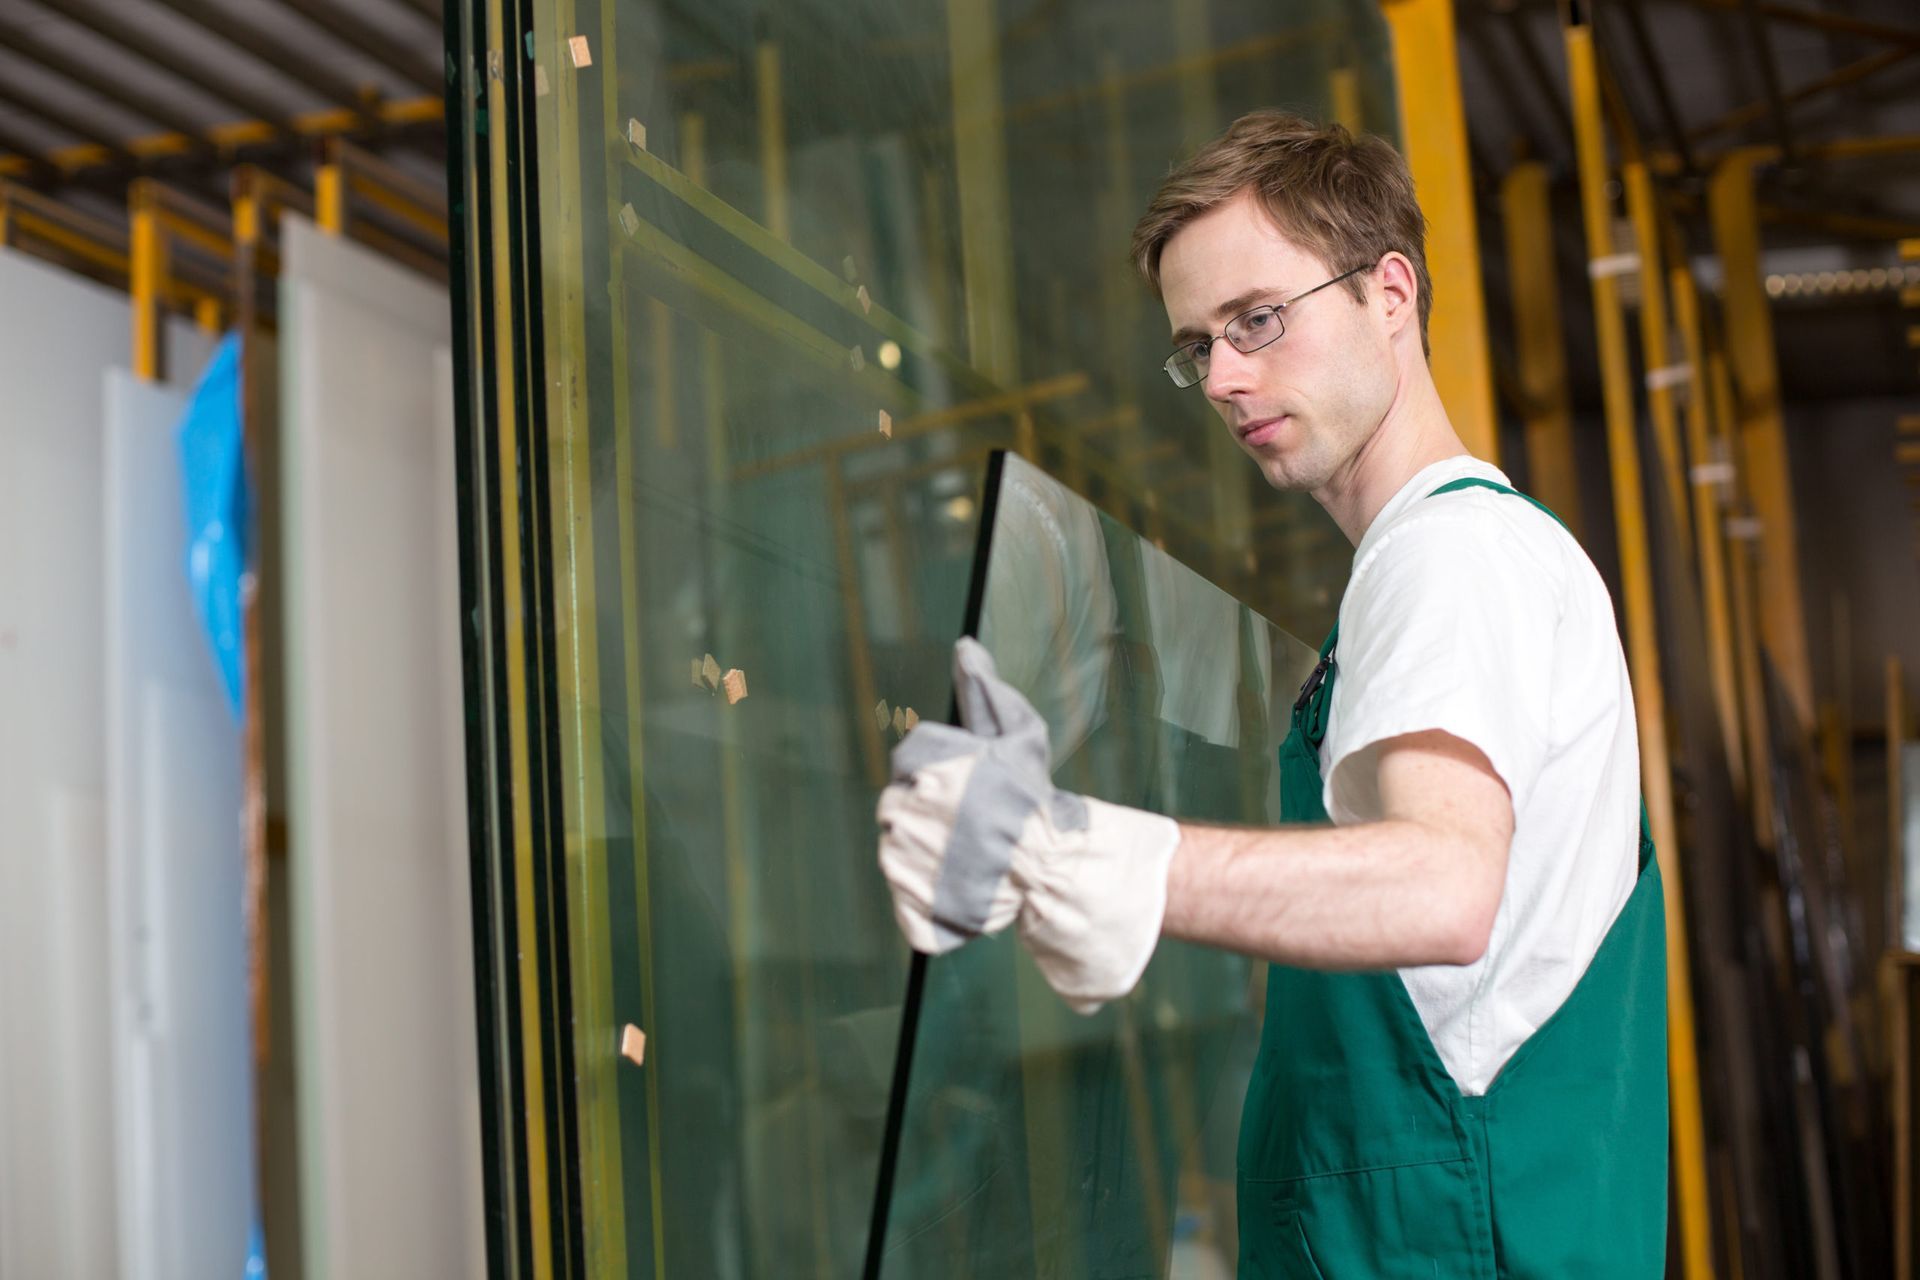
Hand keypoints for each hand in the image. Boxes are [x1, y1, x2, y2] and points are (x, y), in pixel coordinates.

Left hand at [876, 638, 1181, 1012]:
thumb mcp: (1017, 733)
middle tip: (971, 827)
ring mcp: (902, 860)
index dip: (940, 778)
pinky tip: (961, 883)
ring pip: (899, 850)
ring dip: (927, 852)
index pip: (908, 765)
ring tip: (969, 856)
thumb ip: (985, 689)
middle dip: (930, 814)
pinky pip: (904, 895)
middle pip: (898, 807)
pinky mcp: (908, 901)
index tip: (968, 793)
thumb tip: (964, 646)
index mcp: (924, 767)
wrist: (1053, 867)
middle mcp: (906, 810)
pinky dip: (928, 892)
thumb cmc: (1034, 798)